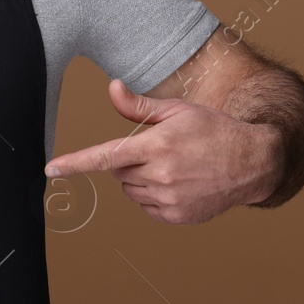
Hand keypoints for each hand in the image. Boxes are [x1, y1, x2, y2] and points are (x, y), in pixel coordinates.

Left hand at [44, 79, 280, 224]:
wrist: (253, 162)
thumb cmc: (213, 130)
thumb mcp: (177, 110)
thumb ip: (138, 107)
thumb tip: (111, 87)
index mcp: (156, 146)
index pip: (105, 156)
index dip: (75, 163)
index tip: (51, 170)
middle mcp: (160, 175)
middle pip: (119, 172)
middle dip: (130, 161)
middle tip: (159, 150)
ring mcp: (169, 199)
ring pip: (130, 190)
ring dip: (141, 179)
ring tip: (174, 167)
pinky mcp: (177, 216)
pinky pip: (146, 207)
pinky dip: (154, 197)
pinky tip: (179, 184)